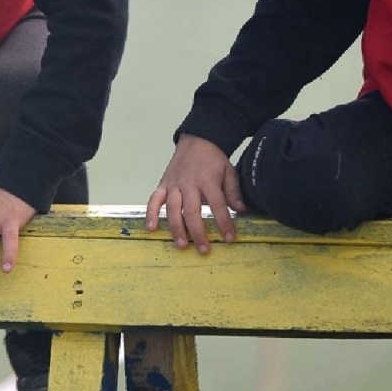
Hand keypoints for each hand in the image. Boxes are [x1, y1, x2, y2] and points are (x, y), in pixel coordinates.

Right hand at [144, 134, 246, 253]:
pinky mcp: (163, 184)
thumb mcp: (229, 171)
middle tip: (204, 250)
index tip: (230, 238)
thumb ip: (233, 191)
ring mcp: (174, 184)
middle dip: (198, 232)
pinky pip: (154, 200)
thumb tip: (240, 210)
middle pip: (192, 211)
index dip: (224, 223)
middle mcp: (189, 184)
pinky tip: (151, 228)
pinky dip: (151, 213)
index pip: (217, 205)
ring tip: (181, 245)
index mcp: (208, 181)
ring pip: (173, 209)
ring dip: (176, 228)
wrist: (196, 140)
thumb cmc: (213, 159)